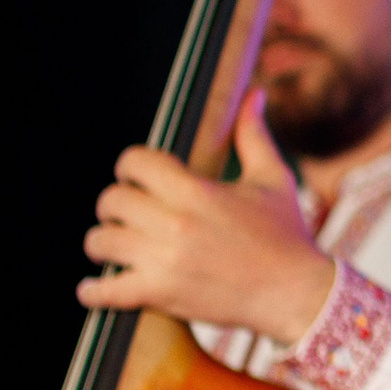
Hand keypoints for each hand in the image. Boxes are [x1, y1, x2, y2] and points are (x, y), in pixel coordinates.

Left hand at [77, 91, 338, 343]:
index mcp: (196, 191)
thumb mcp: (272, 180)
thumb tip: (255, 94)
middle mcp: (175, 224)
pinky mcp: (161, 295)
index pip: (134, 162)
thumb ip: (253, 135)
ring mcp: (164, 261)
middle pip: (111, 201)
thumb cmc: (286, 236)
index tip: (136, 177)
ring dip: (104, 242)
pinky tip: (94, 287)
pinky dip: (93, 291)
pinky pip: (106, 291)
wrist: (297, 294)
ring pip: (100, 242)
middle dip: (116, 205)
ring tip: (116, 245)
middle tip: (128, 213)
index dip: (131, 166)